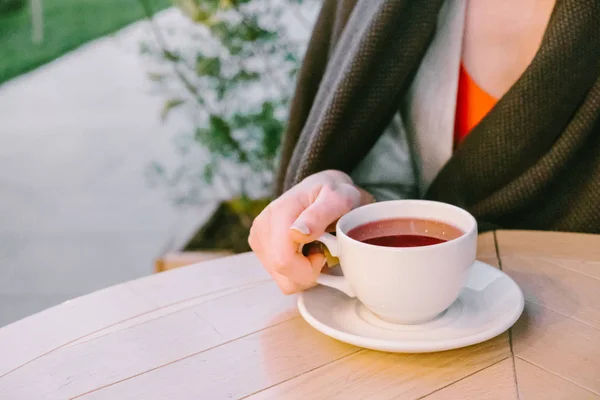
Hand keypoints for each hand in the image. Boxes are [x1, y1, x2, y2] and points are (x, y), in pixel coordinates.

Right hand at [249, 170, 373, 293]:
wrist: (319, 188)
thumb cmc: (332, 193)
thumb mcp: (338, 198)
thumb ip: (319, 215)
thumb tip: (297, 233)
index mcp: (278, 214)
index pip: (284, 261)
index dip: (311, 267)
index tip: (324, 251)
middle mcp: (262, 228)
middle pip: (284, 276)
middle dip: (309, 272)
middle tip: (322, 249)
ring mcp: (258, 239)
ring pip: (283, 281)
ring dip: (304, 272)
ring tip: (314, 248)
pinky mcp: (260, 249)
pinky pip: (282, 277)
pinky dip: (298, 271)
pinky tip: (305, 252)